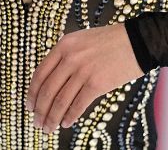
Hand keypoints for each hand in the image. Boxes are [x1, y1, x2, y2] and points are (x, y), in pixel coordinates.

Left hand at [25, 22, 143, 131]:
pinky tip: (66, 123)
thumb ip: (65, 57)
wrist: (137, 41)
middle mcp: (70, 58)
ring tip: (49, 128)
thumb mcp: (81, 41)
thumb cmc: (110, 41)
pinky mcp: (97, 84)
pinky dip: (70, 116)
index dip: (32, 93)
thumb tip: (51, 82)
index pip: (40, 74)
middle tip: (37, 122)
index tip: (30, 105)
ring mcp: (83, 71)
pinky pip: (78, 105)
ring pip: (60, 101)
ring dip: (52, 117)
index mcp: (63, 45)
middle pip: (47, 90)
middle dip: (40, 110)